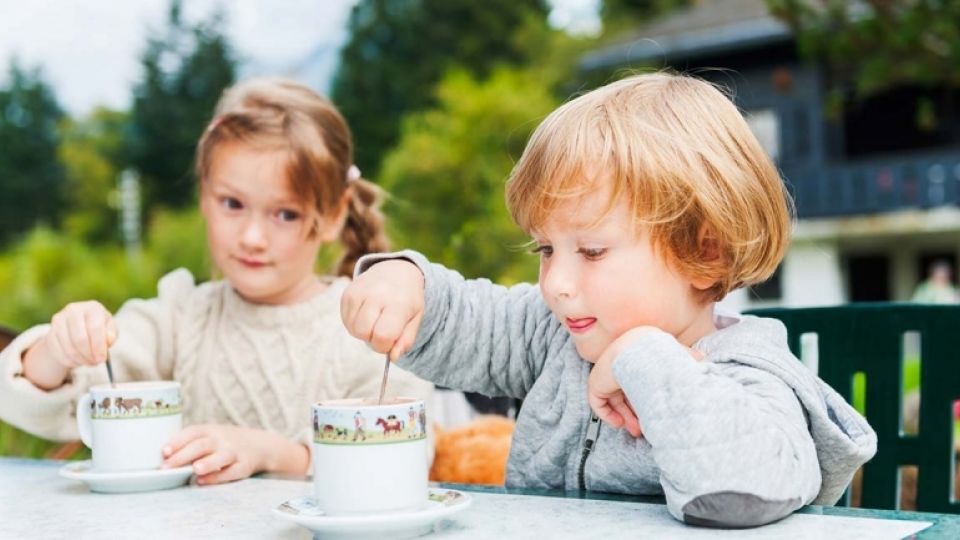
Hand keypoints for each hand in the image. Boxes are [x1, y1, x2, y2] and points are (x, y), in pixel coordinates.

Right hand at [44, 301, 116, 368]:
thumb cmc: (99, 328)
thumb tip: (108, 340)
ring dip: (80, 359)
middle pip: (80, 338)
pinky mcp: (50, 332)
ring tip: (88, 362)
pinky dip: (69, 361)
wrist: (79, 326)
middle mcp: (74, 310)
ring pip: (69, 347)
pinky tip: (77, 361)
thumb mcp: (109, 329)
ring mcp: (59, 320)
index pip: (95, 328)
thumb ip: (111, 334)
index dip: (99, 346)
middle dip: (89, 355)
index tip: (102, 359)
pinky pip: (58, 352)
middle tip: (95, 363)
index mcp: (92, 308)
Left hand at [162, 424, 307, 484]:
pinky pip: (231, 472)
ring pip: (220, 456)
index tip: (163, 451)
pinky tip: (203, 481)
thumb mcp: (210, 435)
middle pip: (202, 445)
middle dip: (183, 455)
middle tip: (166, 467)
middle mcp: (222, 439)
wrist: (259, 445)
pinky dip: (217, 476)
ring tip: (194, 469)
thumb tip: (160, 458)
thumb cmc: (224, 442)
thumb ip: (189, 443)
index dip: (177, 441)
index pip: (192, 432)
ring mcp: (234, 452)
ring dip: (207, 463)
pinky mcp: (243, 466)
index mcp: (210, 430)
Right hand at [340, 259, 424, 359]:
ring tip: (376, 320)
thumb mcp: (415, 319)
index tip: (390, 341)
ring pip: (353, 328)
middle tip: (383, 331)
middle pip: (363, 332)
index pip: (383, 335)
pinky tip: (367, 314)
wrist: (395, 271)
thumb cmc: (407, 299)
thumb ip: (406, 340)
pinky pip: (346, 321)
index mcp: (397, 302)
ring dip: (363, 332)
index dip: (385, 346)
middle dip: (373, 339)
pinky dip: (355, 324)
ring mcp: (358, 292)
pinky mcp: (347, 293)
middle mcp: (375, 295)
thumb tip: (393, 357)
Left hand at [588, 327, 704, 437]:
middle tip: (644, 429)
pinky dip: (607, 415)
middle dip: (635, 413)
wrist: (641, 350)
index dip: (647, 399)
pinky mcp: (595, 382)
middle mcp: (620, 364)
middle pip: (626, 393)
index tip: (656, 414)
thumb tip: (702, 358)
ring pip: (614, 400)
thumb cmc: (663, 353)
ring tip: (637, 431)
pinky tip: (619, 423)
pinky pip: (598, 403)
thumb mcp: (682, 355)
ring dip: (625, 417)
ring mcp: (606, 373)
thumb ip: (690, 357)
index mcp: (636, 357)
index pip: (639, 381)